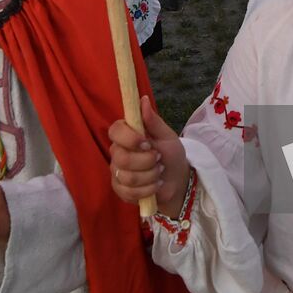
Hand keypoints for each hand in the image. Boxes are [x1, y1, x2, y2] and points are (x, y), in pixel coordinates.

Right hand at [108, 95, 189, 213]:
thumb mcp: (167, 136)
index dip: (129, 138)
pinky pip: (129, 192)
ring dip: (150, 176)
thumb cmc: (171, 154)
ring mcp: (117, 172)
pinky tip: (155, 185)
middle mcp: (117, 151)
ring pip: (127, 177)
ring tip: (159, 173)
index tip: (148, 143)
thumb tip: (143, 99)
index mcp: (126, 134)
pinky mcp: (120, 190)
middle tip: (159, 159)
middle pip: (121, 158)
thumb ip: (153, 120)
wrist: (177, 180)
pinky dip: (147, 189)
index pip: (115, 131)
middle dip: (146, 162)